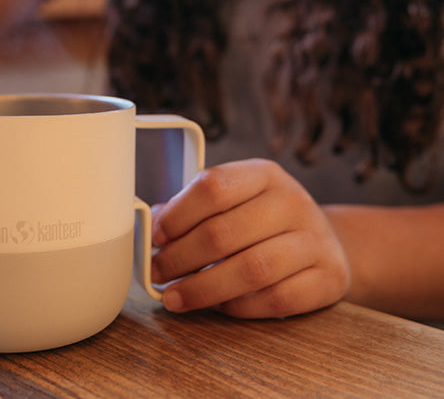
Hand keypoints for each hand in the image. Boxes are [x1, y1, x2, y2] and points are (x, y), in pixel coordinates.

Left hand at [151, 158, 349, 317]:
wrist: (327, 241)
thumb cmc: (265, 221)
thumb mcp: (235, 200)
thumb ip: (195, 209)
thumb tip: (151, 225)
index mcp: (263, 174)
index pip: (213, 186)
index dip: (177, 214)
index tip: (155, 237)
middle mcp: (292, 201)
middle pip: (224, 232)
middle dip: (181, 257)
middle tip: (157, 273)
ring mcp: (315, 240)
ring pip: (251, 269)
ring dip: (203, 288)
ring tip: (174, 296)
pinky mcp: (329, 277)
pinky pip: (276, 299)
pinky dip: (240, 307)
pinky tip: (218, 306)